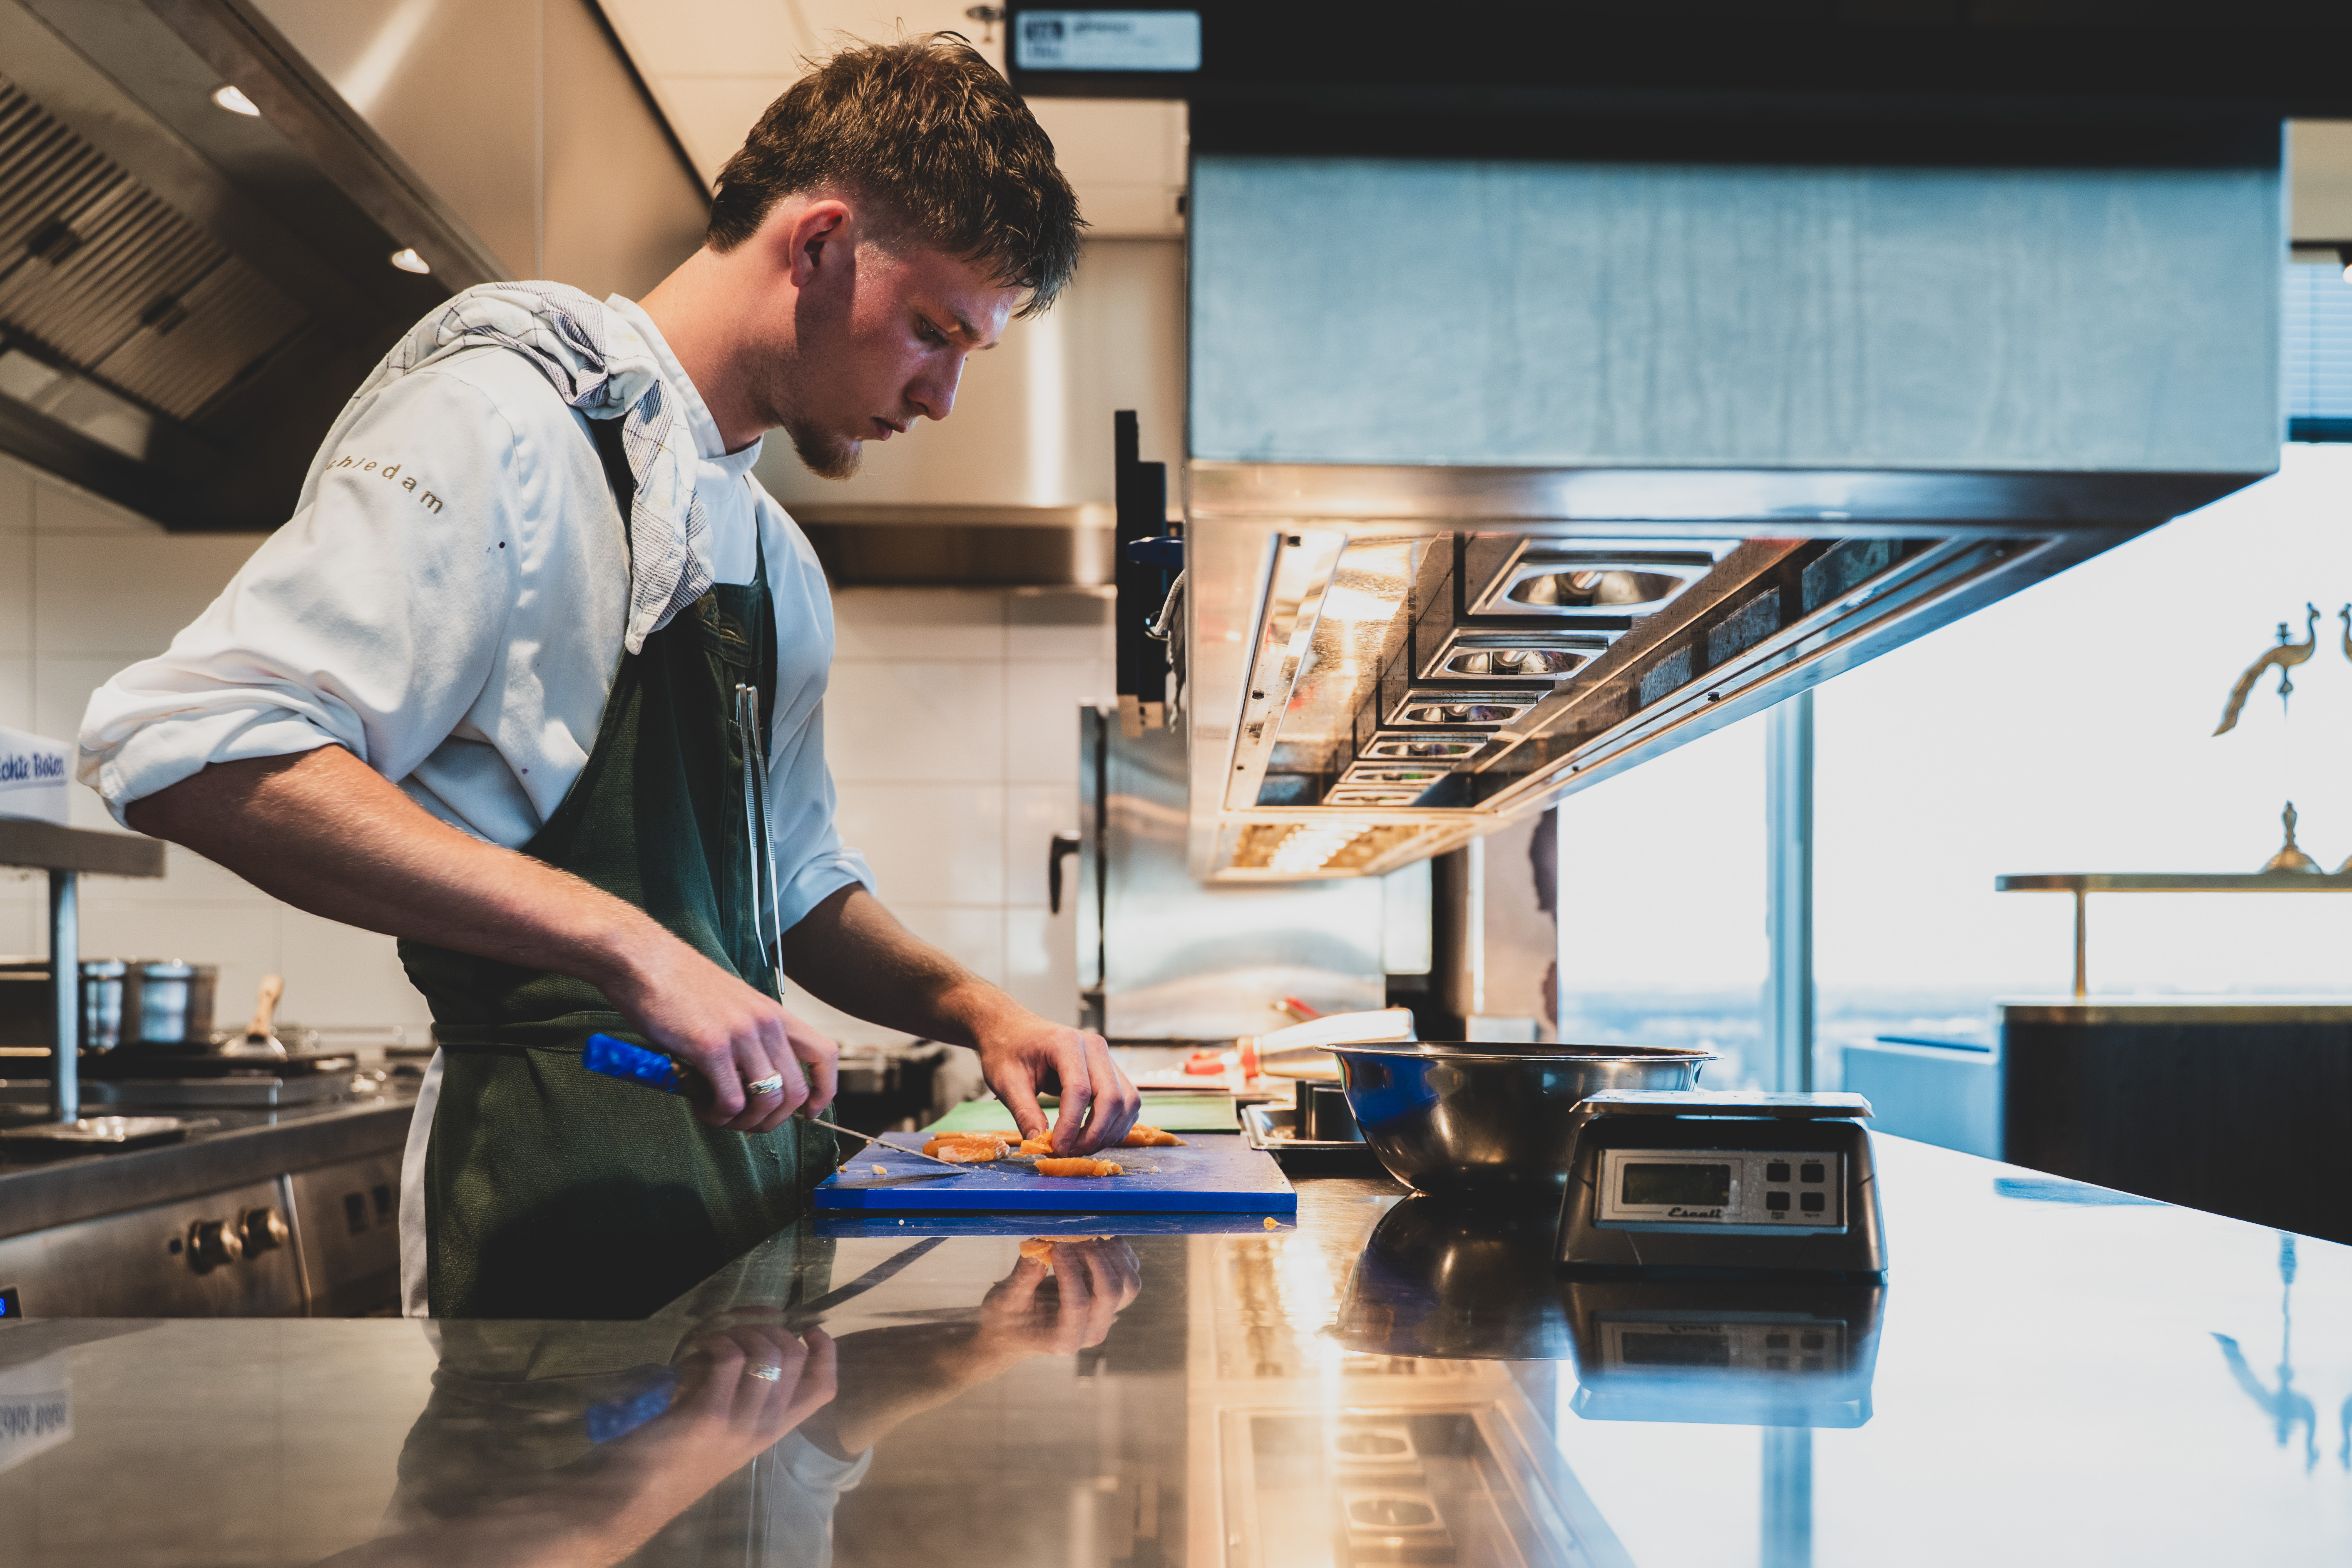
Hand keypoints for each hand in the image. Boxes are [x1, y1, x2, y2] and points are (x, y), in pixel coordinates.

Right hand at [601, 933, 838, 1131]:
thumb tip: (747, 1083)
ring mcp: (741, 1035)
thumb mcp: (730, 1005)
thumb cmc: (678, 983)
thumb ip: (746, 1039)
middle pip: (796, 1090)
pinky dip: (718, 1116)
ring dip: (745, 1122)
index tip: (808, 1112)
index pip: (823, 1054)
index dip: (824, 1091)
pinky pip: (731, 1100)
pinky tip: (701, 1107)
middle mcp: (766, 1024)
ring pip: (767, 1100)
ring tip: (719, 1116)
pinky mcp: (711, 1047)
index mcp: (774, 1013)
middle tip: (746, 1124)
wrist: (643, 959)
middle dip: (773, 1120)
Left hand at [612, 1315, 836, 1501]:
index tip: (812, 1330)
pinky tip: (700, 1347)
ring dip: (743, 1331)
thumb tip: (748, 1343)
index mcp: (772, 1432)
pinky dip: (716, 1341)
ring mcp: (739, 1424)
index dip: (826, 1353)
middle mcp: (764, 1429)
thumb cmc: (675, 1460)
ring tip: (719, 1337)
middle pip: (795, 1360)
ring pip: (766, 1354)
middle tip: (744, 1329)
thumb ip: (742, 1397)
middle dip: (774, 1329)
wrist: (633, 1496)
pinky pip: (728, 1358)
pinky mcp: (708, 1415)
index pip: (823, 1390)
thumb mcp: (723, 1430)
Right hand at [974, 1239, 1140, 1357]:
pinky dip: (1120, 1254)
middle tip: (1074, 1236)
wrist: (1015, 1330)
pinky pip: (1130, 1275)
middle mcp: (1092, 1332)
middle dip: (1096, 1258)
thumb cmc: (1007, 1317)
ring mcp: (1105, 1317)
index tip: (1056, 1245)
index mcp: (1064, 1339)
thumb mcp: (1006, 1299)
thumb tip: (1041, 1245)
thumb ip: (1024, 1276)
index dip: (1070, 1270)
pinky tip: (1097, 1240)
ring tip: (1087, 1235)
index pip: (1078, 1303)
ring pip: (1129, 1285)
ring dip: (1113, 1255)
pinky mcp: (1111, 1302)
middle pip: (1112, 1294)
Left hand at [975, 1014, 1139, 1154]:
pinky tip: (1093, 1137)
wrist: (1013, 1029)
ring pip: (1127, 1102)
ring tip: (1080, 1147)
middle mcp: (1095, 1047)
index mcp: (1066, 1043)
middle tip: (1070, 1153)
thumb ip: (1025, 1113)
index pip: (1079, 1090)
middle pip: (1112, 1098)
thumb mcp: (1006, 1082)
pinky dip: (1116, 1125)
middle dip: (1095, 1134)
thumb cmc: (1007, 1050)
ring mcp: (1107, 1058)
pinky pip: (1128, 1102)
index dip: (1071, 1126)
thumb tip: (1040, 1144)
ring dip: (1109, 1132)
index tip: (1056, 1149)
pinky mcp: (1111, 1072)